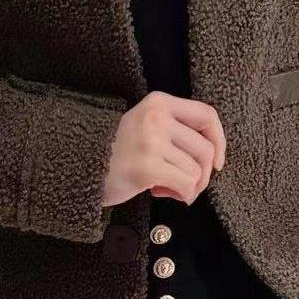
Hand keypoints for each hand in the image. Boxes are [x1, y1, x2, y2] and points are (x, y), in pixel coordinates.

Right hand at [102, 90, 226, 207]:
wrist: (79, 164)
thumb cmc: (117, 150)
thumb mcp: (145, 124)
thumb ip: (174, 129)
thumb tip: (212, 154)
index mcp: (159, 102)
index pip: (207, 115)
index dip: (220, 140)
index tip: (217, 161)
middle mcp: (157, 117)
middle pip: (205, 148)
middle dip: (204, 174)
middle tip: (187, 184)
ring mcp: (151, 141)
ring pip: (197, 170)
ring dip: (189, 186)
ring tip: (167, 187)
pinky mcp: (147, 166)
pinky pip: (186, 184)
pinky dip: (183, 195)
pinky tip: (162, 193)